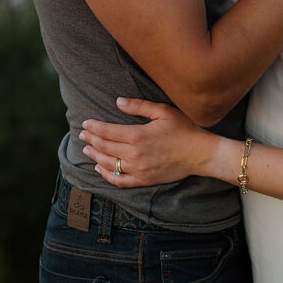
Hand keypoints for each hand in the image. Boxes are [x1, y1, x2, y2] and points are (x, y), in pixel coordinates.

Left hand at [80, 97, 214, 187]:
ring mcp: (138, 170)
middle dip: (91, 139)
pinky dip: (106, 175)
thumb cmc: (184, 129)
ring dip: (94, 156)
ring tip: (87, 149)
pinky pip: (119, 181)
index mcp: (137, 136)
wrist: (200, 154)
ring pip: (108, 164)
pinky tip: (100, 168)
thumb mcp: (163, 111)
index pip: (107, 131)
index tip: (86, 122)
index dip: (94, 127)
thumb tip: (118, 101)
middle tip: (82, 134)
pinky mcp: (144, 180)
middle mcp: (134, 154)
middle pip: (104, 147)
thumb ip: (139, 106)